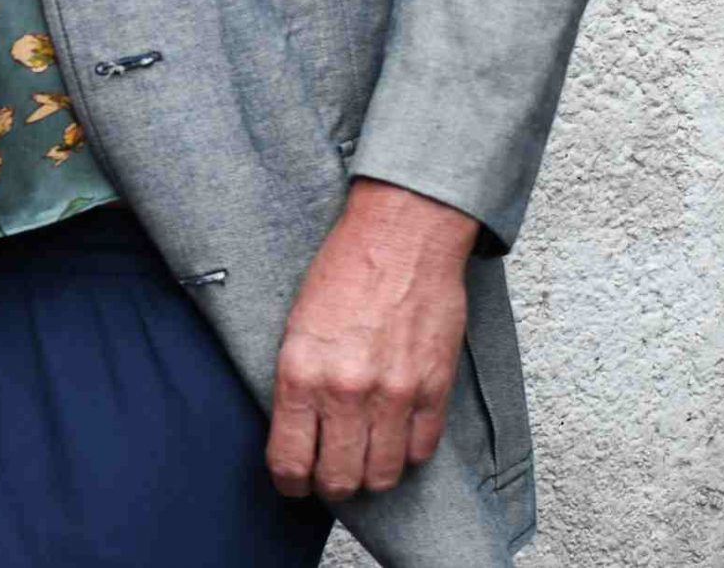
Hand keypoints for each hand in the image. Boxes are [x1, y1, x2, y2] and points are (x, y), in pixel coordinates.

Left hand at [267, 179, 476, 502]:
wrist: (400, 237)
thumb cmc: (343, 272)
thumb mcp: (295, 325)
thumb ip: (296, 383)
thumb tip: (296, 431)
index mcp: (301, 371)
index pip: (290, 458)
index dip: (290, 481)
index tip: (293, 483)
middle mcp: (346, 390)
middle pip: (339, 478)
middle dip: (330, 486)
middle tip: (329, 476)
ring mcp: (394, 393)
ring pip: (384, 474)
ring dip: (371, 475)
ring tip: (363, 460)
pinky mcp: (434, 389)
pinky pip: (422, 450)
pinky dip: (408, 453)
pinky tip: (396, 436)